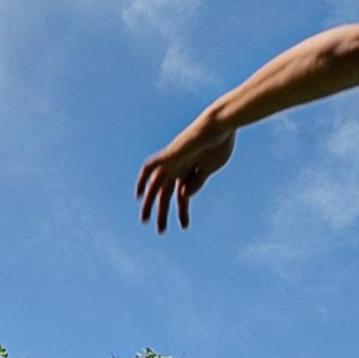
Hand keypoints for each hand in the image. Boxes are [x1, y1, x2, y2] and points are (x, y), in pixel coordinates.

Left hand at [136, 110, 236, 232]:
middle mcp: (178, 166)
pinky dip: (142, 179)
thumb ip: (196, 182)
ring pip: (157, 185)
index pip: (181, 195)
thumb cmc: (219, 144)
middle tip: (160, 231)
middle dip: (163, 213)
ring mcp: (172, 161)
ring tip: (145, 221)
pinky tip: (138, 194)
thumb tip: (182, 197)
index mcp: (189, 171)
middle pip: (165, 193)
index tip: (184, 226)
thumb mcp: (209, 169)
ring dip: (150, 203)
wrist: (220, 126)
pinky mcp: (169, 155)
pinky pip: (150, 167)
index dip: (182, 211)